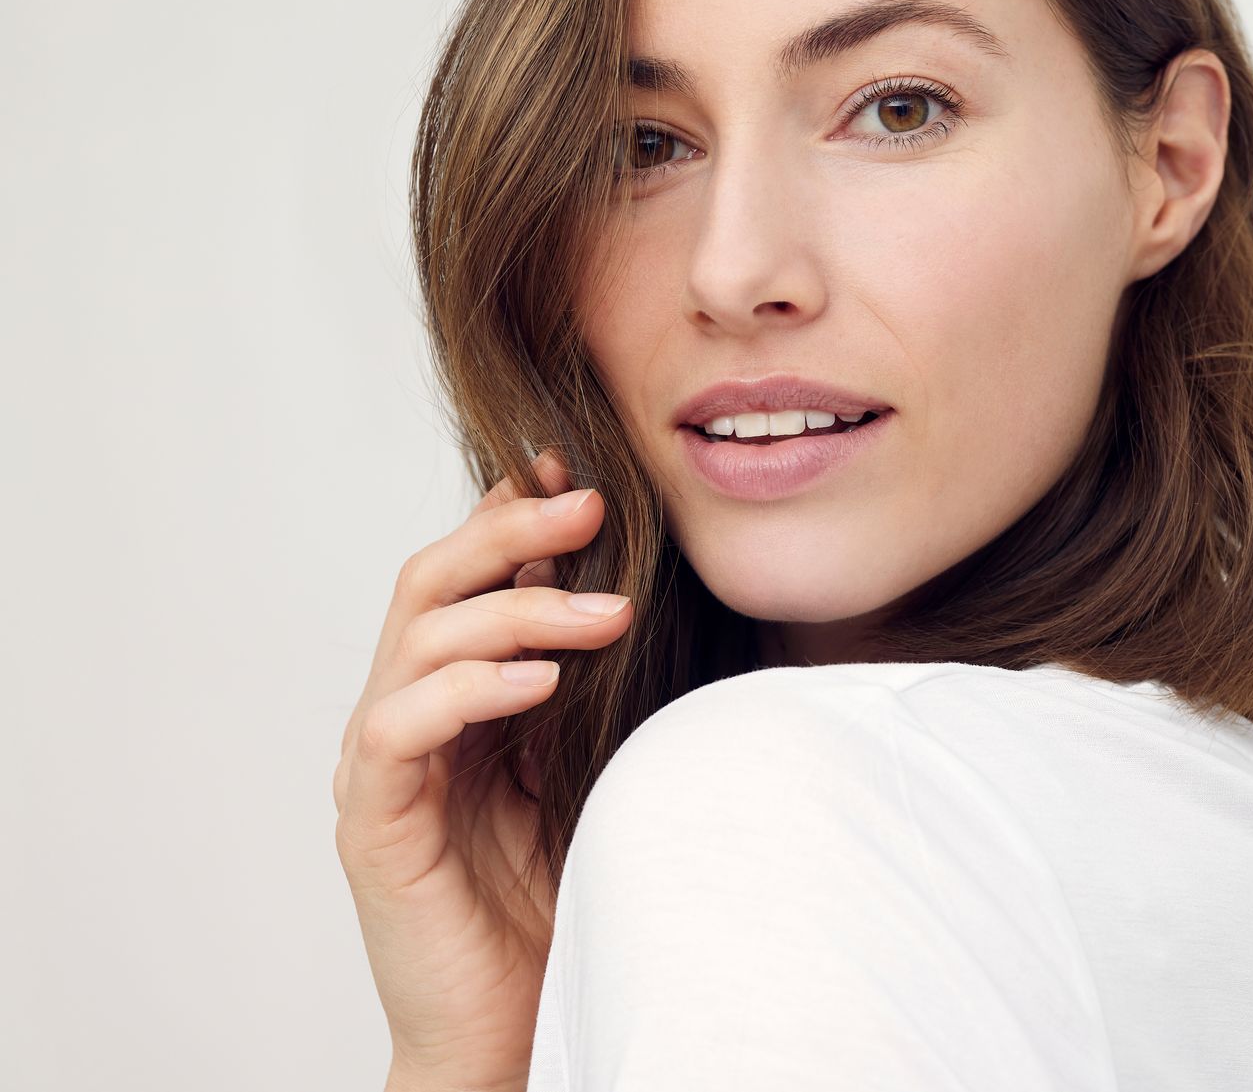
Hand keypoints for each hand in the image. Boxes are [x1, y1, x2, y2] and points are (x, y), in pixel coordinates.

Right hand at [334, 449, 632, 1090]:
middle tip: (593, 508)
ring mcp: (383, 762)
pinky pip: (403, 727)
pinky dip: (470, 689)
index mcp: (458, 690)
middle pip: (432, 582)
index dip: (514, 513)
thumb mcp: (590, 759)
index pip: (469, 572)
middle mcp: (409, 712)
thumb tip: (641, 593)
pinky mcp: (373, 819)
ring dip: (516, 610)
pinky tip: (540, 683)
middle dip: (511, 532)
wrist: (514, 1018)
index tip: (585, 472)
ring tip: (606, 614)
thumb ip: (593, 681)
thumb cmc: (557, 891)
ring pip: (419, 639)